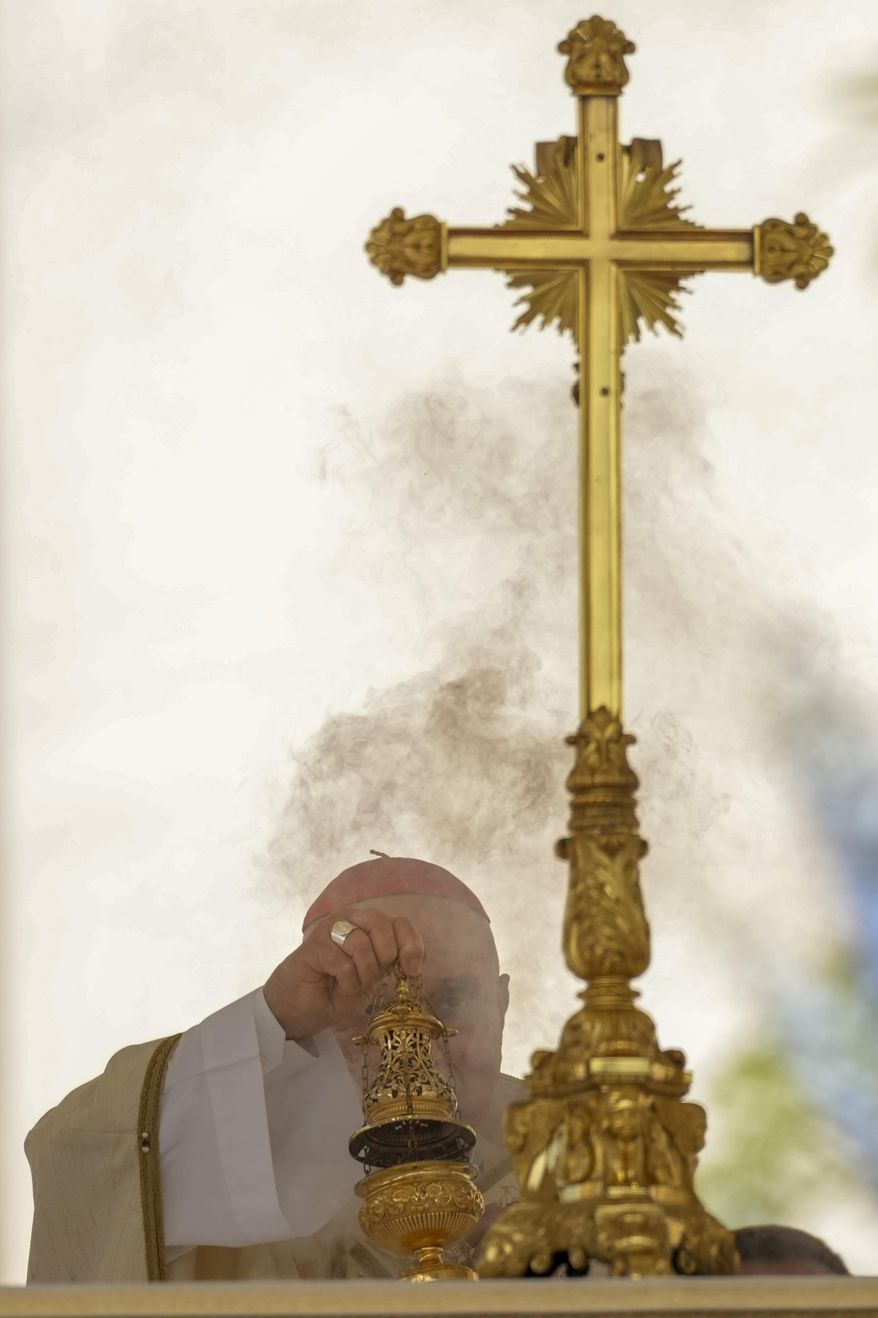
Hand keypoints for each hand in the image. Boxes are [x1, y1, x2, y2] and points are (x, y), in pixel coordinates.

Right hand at [263, 907, 423, 1041]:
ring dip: (363, 973)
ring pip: (360, 942)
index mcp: (370, 926)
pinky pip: (342, 961)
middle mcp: (351, 920)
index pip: (400, 923)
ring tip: (353, 984)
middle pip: (380, 922)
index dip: (411, 945)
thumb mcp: (373, 979)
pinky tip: (337, 986)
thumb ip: (391, 963)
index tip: (412, 971)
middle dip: (385, 955)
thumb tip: (415, 960)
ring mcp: (330, 929)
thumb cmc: (338, 992)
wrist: (303, 1009)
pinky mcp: (314, 944)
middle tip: (375, 977)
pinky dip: (347, 981)